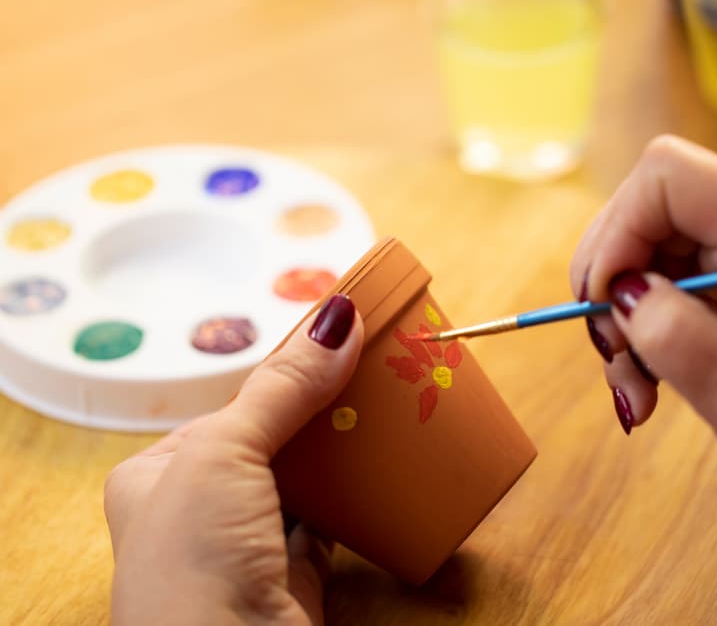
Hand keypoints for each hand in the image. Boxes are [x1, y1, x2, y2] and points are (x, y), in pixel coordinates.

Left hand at [104, 294, 363, 624]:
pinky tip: (382, 465)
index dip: (280, 378)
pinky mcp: (294, 575)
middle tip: (368, 371)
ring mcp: (248, 545)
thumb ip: (282, 386)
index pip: (230, 409)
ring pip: (304, 481)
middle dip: (318, 413)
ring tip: (383, 406)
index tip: (332, 345)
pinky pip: (332, 520)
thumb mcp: (224, 450)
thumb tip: (336, 317)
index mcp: (157, 475)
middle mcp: (198, 511)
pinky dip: (357, 494)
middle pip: (271, 442)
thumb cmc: (192, 557)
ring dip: (341, 452)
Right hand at [570, 136, 716, 513]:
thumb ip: (675, 337)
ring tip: (638, 386)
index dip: (618, 230)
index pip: (666, 175)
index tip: (607, 304)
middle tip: (617, 357)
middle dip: (610, 282)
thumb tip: (618, 293)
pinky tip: (653, 378)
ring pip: (644, 247)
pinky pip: (662, 277)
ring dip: (621, 315)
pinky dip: (642, 326)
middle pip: (644, 208)